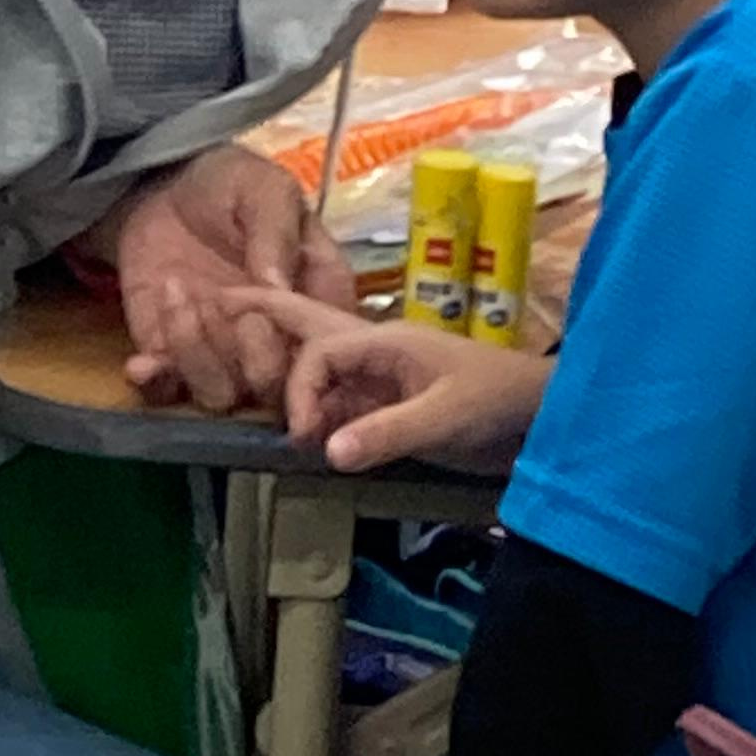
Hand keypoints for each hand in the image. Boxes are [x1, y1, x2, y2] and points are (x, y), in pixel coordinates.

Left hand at [117, 142, 352, 412]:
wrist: (166, 186)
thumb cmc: (232, 185)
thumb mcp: (264, 190)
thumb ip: (275, 233)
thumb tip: (276, 284)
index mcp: (316, 299)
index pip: (328, 347)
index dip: (303, 340)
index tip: (268, 303)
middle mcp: (276, 341)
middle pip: (278, 388)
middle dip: (252, 356)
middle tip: (224, 300)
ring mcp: (224, 356)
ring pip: (223, 395)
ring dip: (198, 355)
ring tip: (179, 295)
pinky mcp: (173, 358)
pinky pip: (167, 393)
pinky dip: (157, 381)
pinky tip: (144, 360)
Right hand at [226, 284, 545, 474]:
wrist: (543, 422)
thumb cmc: (499, 405)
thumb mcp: (446, 419)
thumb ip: (387, 433)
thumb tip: (323, 452)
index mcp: (386, 340)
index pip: (317, 352)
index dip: (299, 392)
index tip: (302, 437)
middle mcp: (376, 352)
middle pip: (309, 329)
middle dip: (263, 316)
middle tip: (212, 304)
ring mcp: (382, 380)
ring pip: (319, 370)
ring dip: (288, 381)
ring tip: (246, 386)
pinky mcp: (390, 408)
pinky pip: (339, 405)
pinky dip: (314, 414)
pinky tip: (300, 435)